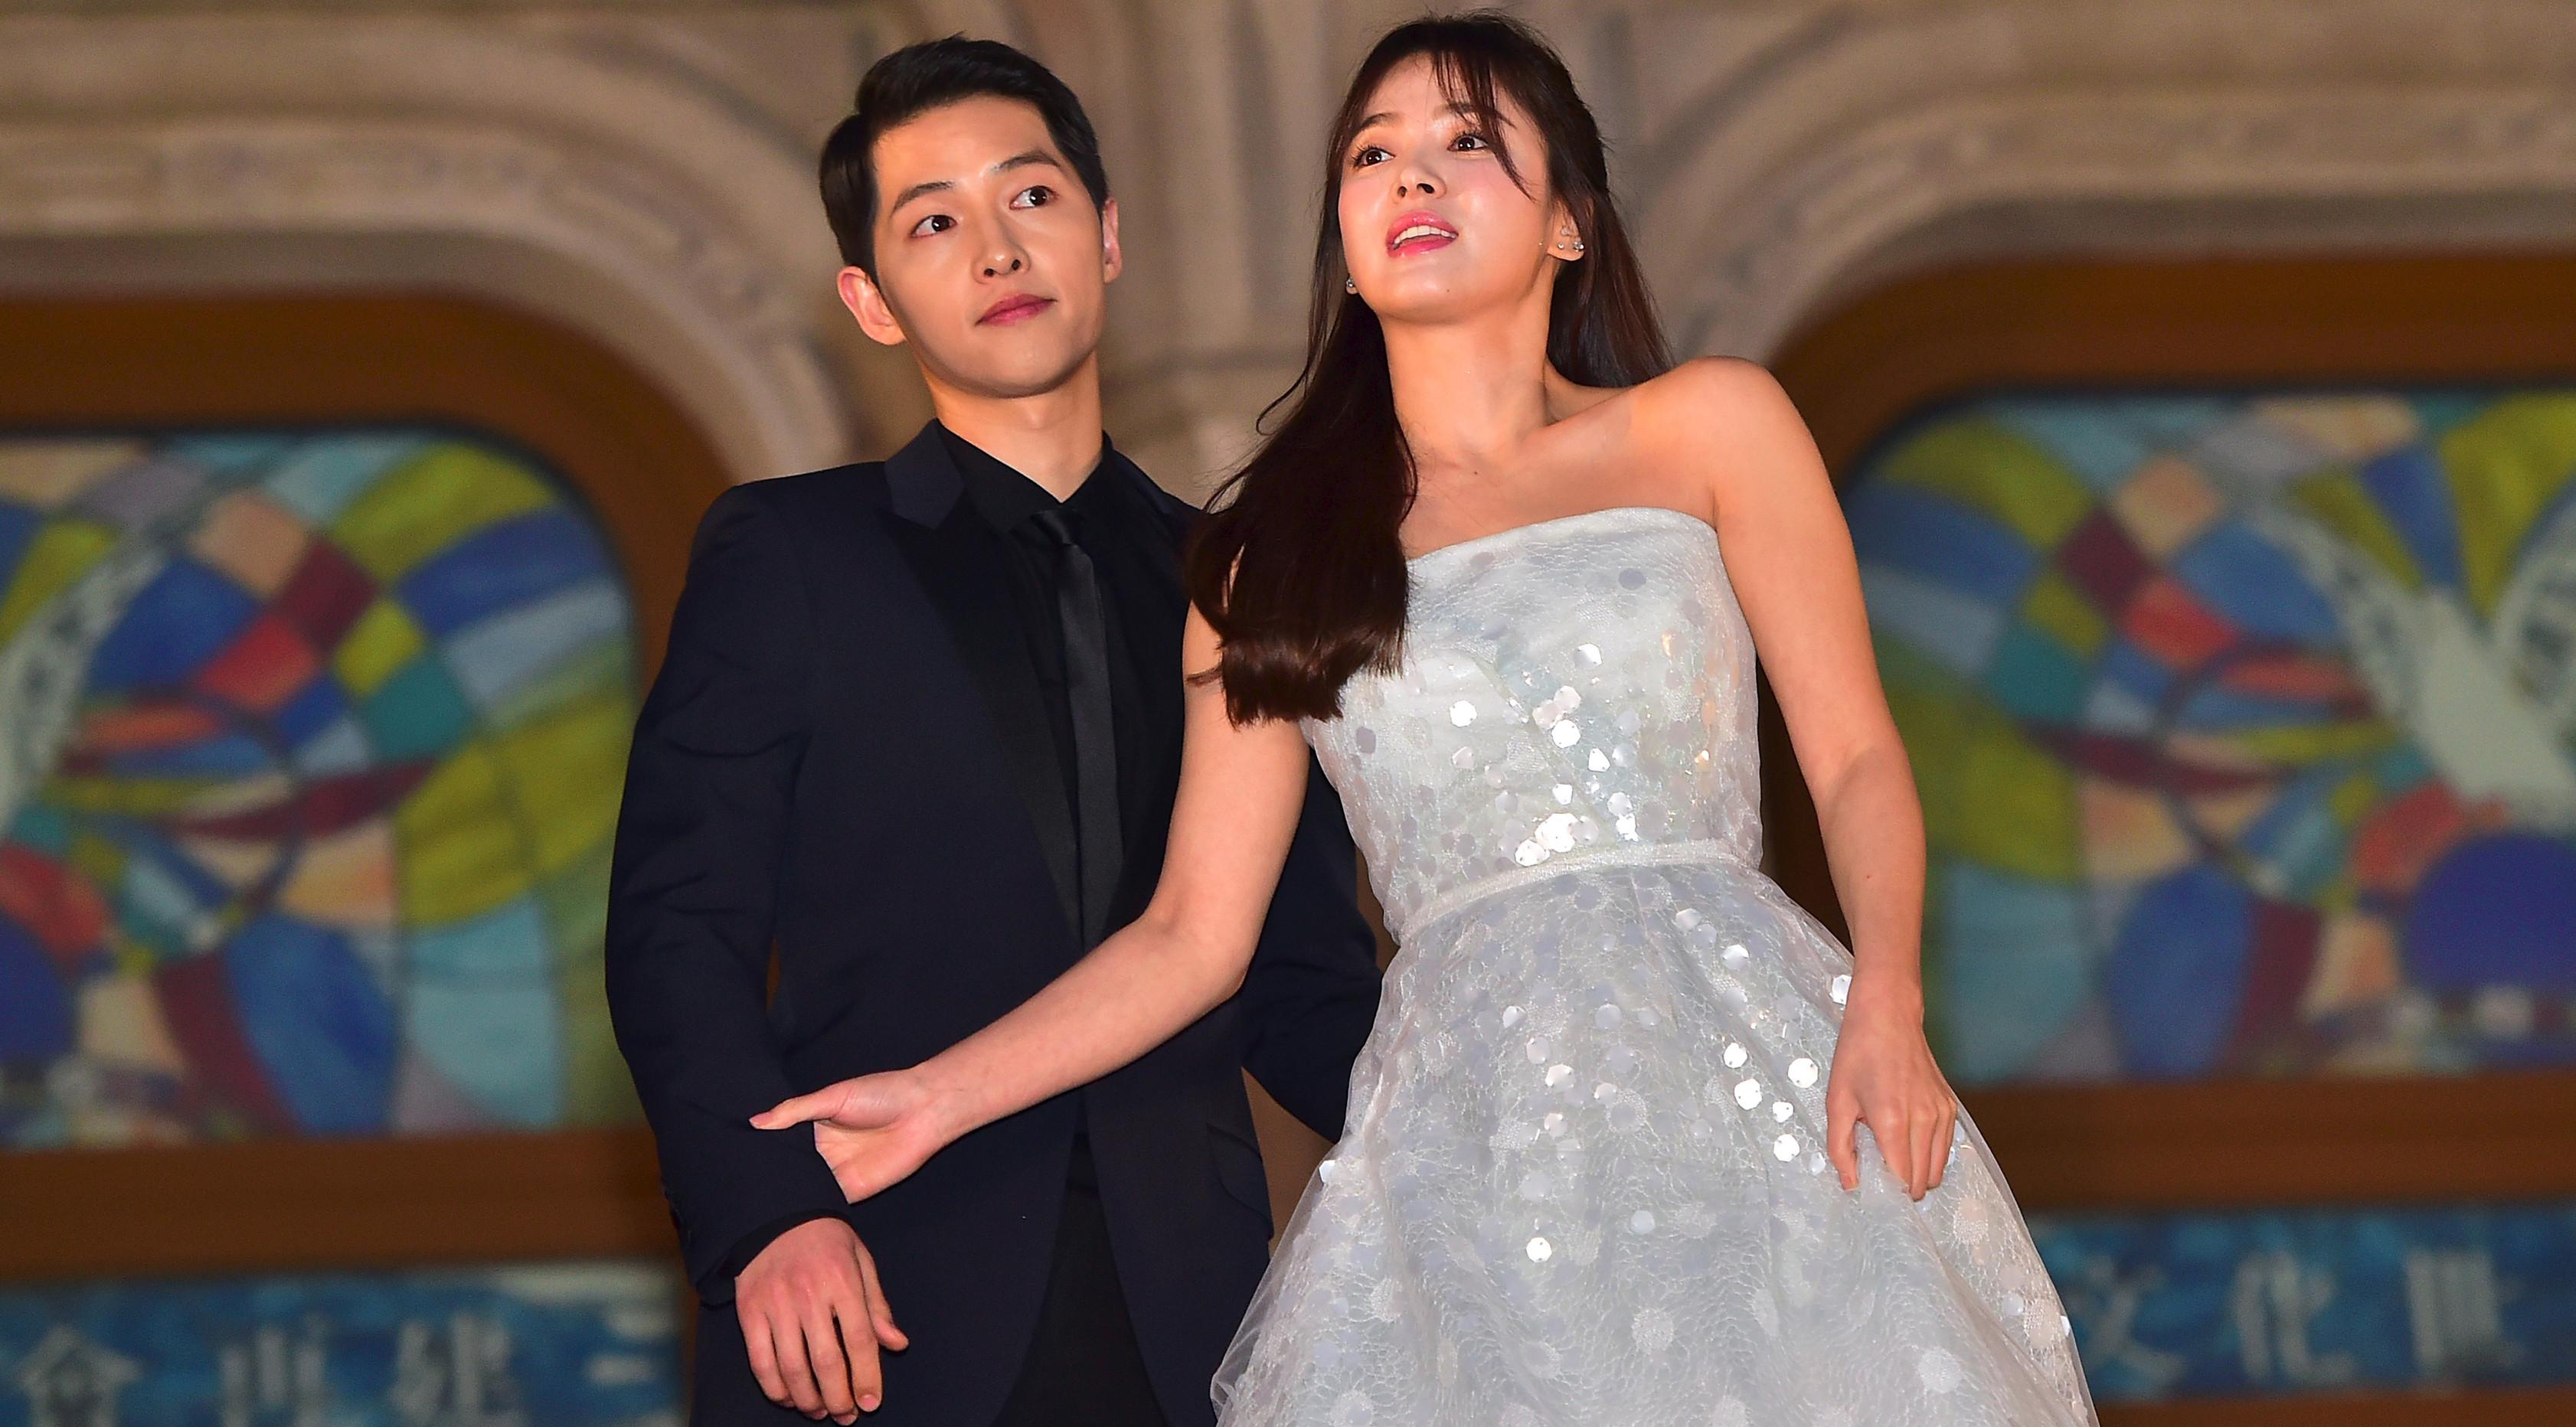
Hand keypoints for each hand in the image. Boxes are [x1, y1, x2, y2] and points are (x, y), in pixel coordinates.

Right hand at [733, 1218, 906, 1421]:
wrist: (775, 1213)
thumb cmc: (827, 1239)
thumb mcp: (861, 1260)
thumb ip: (877, 1306)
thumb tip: (897, 1344)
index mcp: (843, 1280)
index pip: (860, 1340)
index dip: (868, 1377)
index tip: (871, 1403)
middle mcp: (809, 1294)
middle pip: (826, 1362)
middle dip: (839, 1398)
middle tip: (847, 1415)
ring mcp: (775, 1304)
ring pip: (792, 1368)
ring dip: (808, 1400)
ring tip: (820, 1411)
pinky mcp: (749, 1311)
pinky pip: (761, 1361)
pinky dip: (776, 1388)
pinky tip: (790, 1397)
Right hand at [752, 1071, 949, 1202]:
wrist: (923, 1111)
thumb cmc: (880, 1094)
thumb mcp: (833, 1096)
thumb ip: (796, 1111)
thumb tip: (755, 1121)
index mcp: (811, 1127)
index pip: (778, 1144)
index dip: (759, 1153)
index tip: (732, 1162)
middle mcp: (819, 1154)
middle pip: (787, 1171)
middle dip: (768, 1180)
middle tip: (737, 1191)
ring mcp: (834, 1174)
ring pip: (803, 1192)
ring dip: (787, 1199)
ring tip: (754, 1207)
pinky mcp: (851, 1192)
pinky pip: (826, 1205)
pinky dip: (811, 1211)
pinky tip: (789, 1217)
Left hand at [1822, 975, 1957, 1200]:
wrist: (1888, 1016)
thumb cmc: (1858, 1054)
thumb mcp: (1837, 1101)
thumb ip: (1841, 1148)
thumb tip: (1851, 1185)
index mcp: (1892, 1121)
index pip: (1901, 1180)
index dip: (1888, 1194)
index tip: (1873, 1194)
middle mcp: (1924, 1120)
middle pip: (1922, 1181)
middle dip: (1901, 1188)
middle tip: (1879, 1175)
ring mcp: (1942, 1114)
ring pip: (1937, 1170)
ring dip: (1917, 1174)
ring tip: (1892, 1156)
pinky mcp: (1951, 1108)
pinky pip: (1945, 1150)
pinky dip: (1928, 1156)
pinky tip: (1907, 1142)